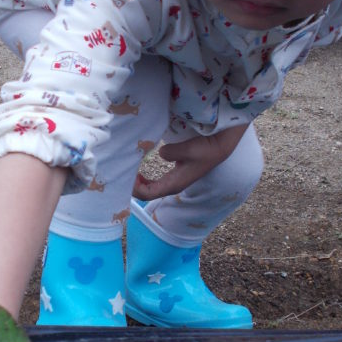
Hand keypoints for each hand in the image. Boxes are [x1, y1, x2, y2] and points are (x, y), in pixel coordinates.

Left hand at [133, 124, 248, 199]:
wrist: (219, 147)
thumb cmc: (206, 149)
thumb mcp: (189, 149)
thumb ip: (172, 152)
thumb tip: (160, 153)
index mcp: (174, 184)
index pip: (148, 193)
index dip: (134, 188)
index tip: (126, 176)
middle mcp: (172, 185)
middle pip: (146, 194)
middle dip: (132, 187)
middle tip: (122, 174)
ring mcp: (173, 181)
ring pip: (150, 189)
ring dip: (137, 184)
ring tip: (128, 172)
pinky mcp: (174, 174)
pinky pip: (154, 182)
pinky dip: (144, 179)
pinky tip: (139, 169)